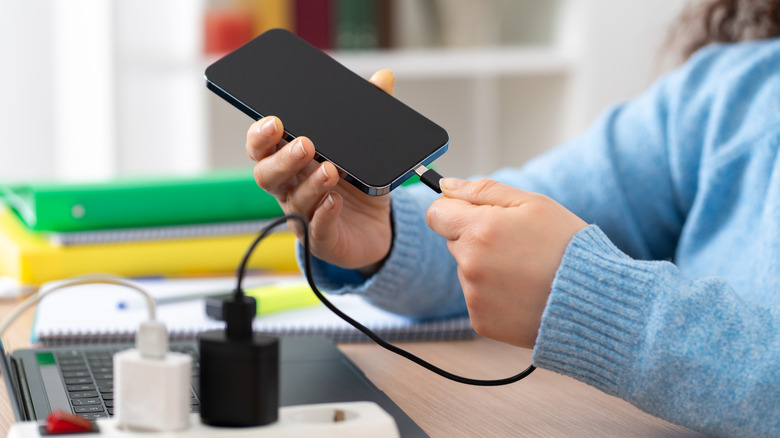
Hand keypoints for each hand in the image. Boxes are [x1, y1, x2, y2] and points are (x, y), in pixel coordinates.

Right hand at [246, 70, 395, 271]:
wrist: (375, 229)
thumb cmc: (359, 185)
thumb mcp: (366, 148)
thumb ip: (370, 112)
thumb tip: (383, 78)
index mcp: (291, 161)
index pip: (262, 148)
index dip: (260, 136)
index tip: (273, 121)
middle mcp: (291, 188)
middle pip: (268, 175)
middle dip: (283, 158)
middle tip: (306, 144)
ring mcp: (304, 215)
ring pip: (294, 200)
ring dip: (311, 183)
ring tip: (331, 170)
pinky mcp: (322, 238)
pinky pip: (318, 228)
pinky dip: (325, 214)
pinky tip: (336, 201)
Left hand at [426, 178, 587, 347]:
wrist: (594, 302)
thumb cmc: (568, 247)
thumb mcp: (533, 203)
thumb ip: (483, 190)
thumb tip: (446, 186)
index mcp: (479, 230)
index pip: (436, 214)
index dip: (454, 210)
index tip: (474, 214)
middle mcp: (470, 264)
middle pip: (454, 242)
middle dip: (476, 237)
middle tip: (517, 244)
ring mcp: (474, 296)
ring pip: (467, 271)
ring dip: (487, 267)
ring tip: (526, 271)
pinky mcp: (481, 321)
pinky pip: (477, 298)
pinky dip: (494, 295)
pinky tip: (523, 292)